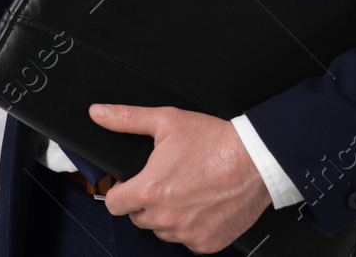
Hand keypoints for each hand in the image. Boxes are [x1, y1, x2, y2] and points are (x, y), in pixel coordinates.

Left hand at [92, 103, 271, 252]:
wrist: (256, 160)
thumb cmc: (214, 141)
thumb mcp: (166, 121)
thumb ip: (127, 119)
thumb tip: (99, 113)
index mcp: (150, 189)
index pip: (113, 204)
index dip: (119, 191)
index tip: (130, 184)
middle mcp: (166, 216)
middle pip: (137, 218)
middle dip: (144, 201)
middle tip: (164, 182)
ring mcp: (187, 233)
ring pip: (162, 230)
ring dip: (167, 215)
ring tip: (185, 191)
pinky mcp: (207, 243)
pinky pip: (187, 240)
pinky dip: (190, 227)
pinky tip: (200, 206)